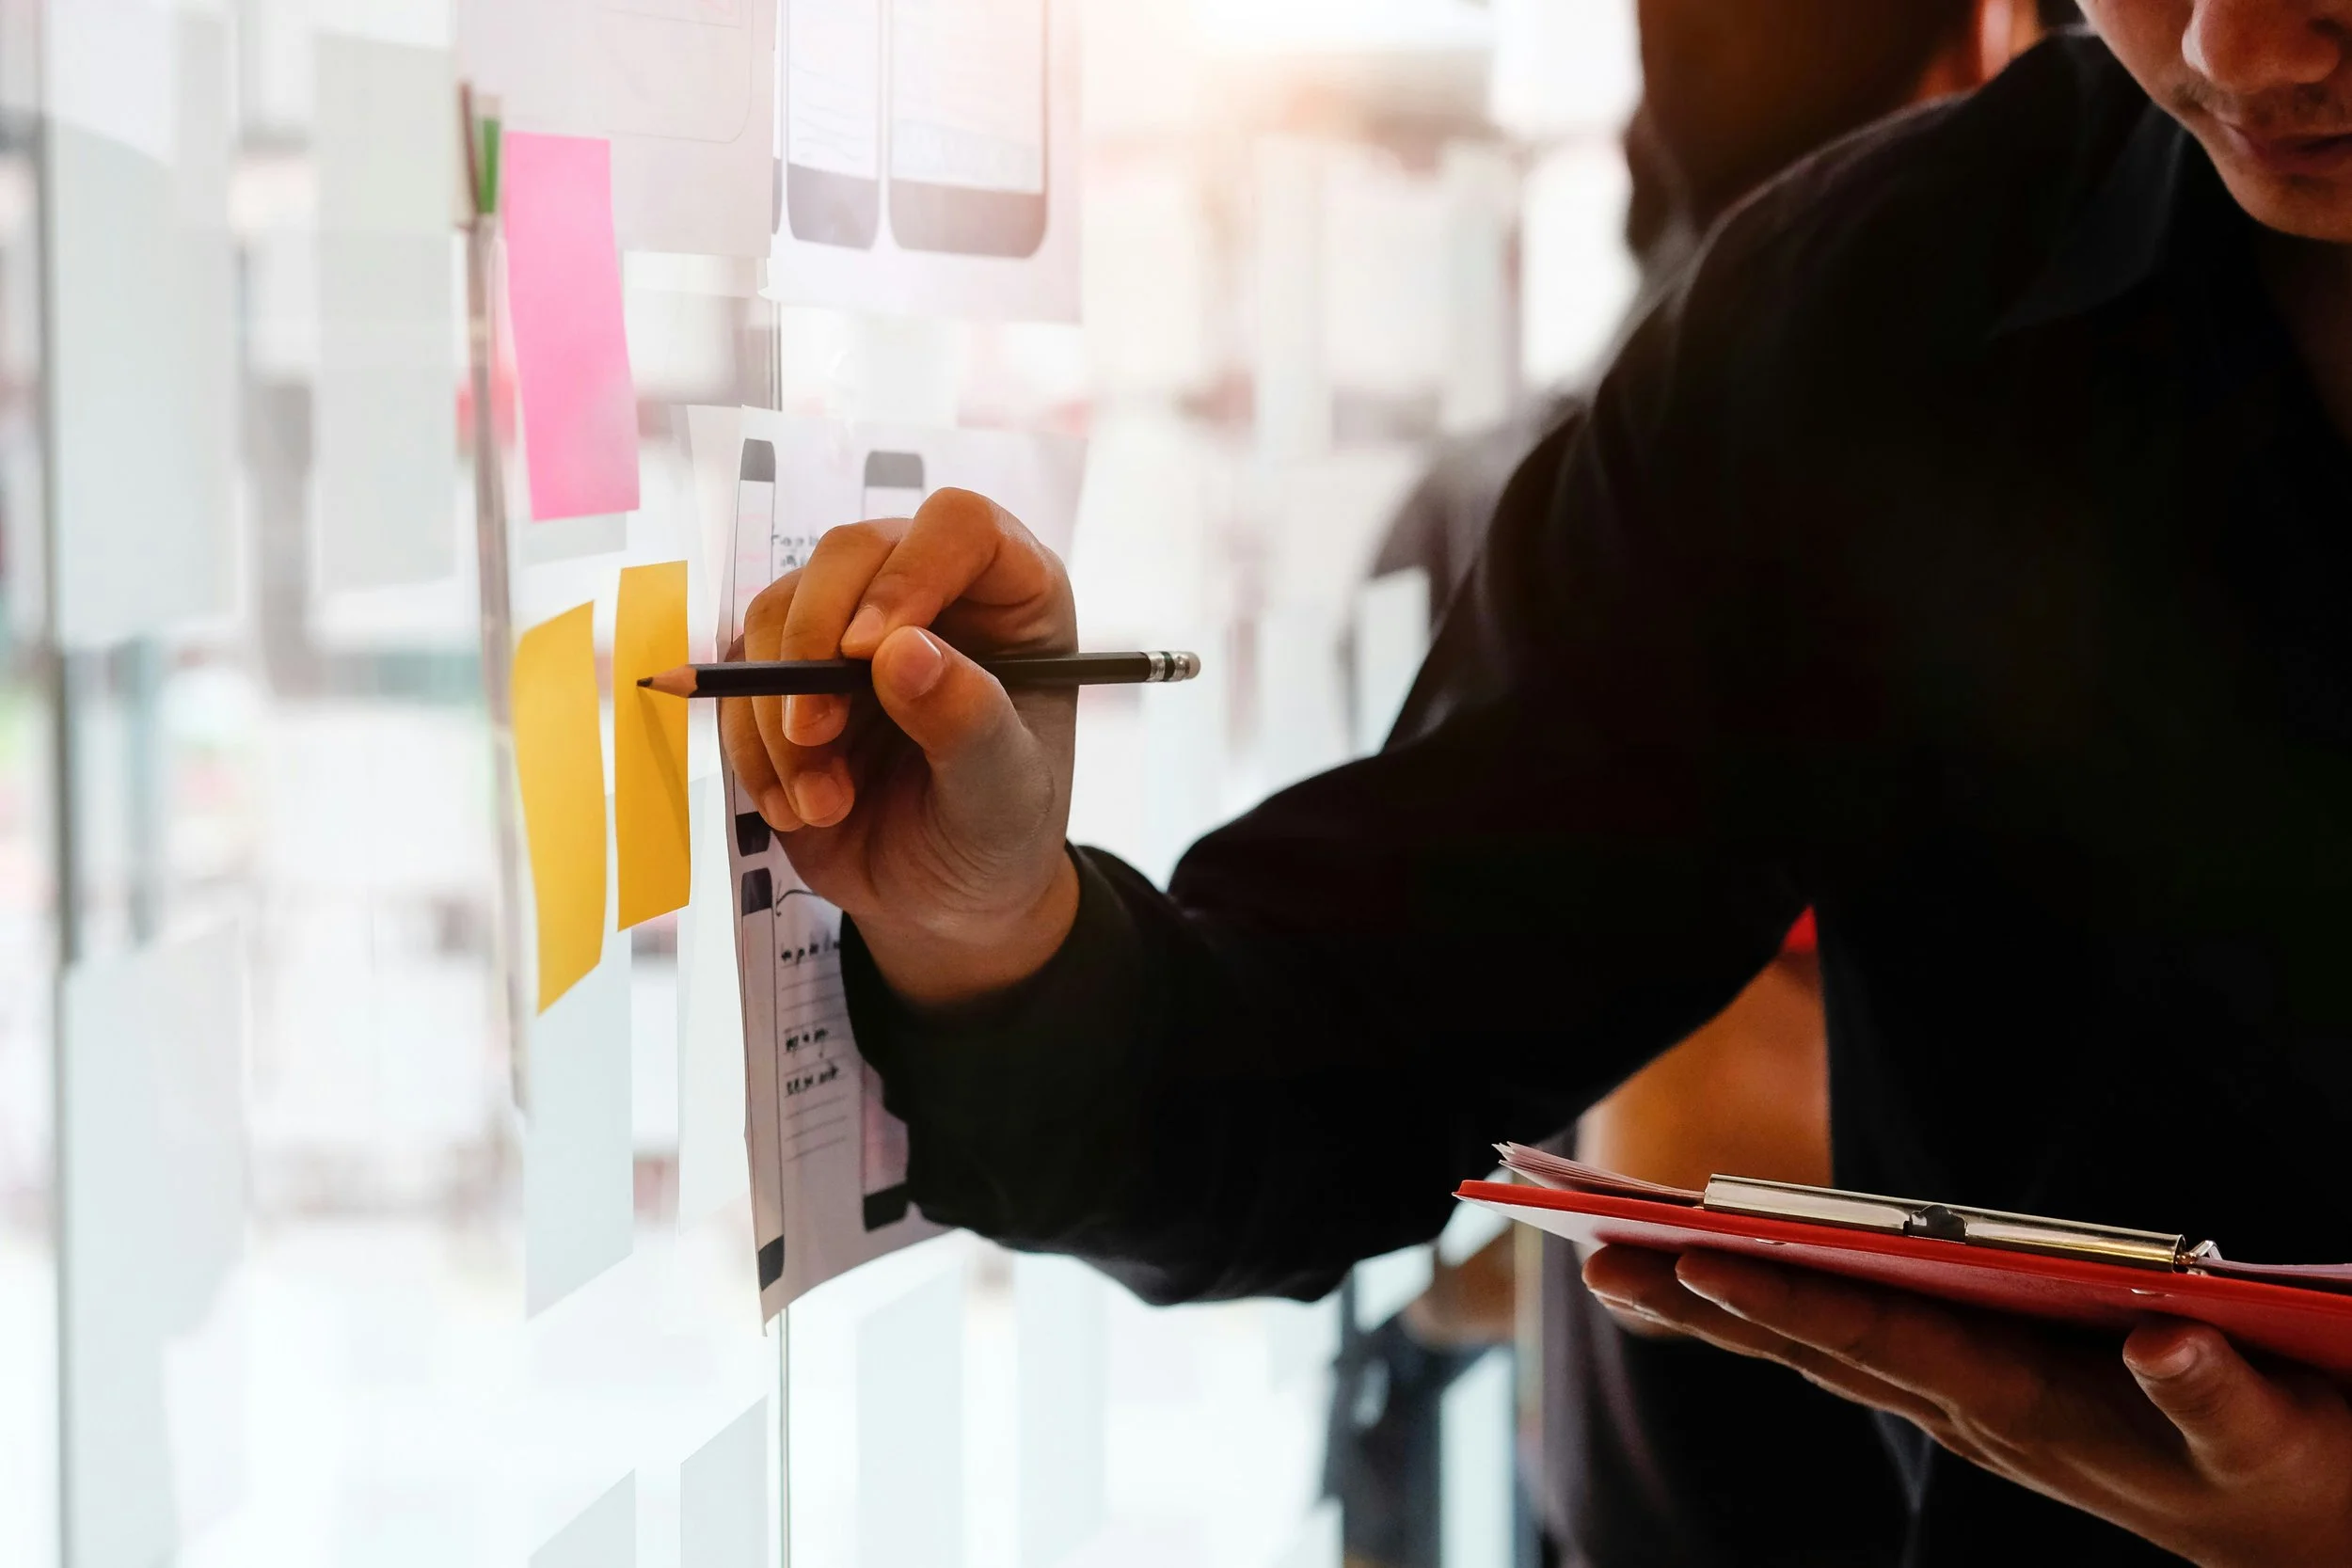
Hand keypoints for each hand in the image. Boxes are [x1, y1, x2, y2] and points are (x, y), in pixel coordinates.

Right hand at [719, 488, 1079, 1007]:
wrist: (944, 900)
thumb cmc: (998, 835)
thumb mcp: (1005, 795)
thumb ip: (968, 723)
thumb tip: (902, 651)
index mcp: (1011, 598)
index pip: (957, 527)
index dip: (908, 572)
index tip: (870, 654)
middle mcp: (930, 589)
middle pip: (849, 553)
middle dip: (813, 645)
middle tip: (817, 737)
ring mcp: (852, 625)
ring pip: (778, 611)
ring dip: (779, 716)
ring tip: (823, 805)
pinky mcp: (790, 672)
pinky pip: (739, 676)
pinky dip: (752, 747)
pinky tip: (796, 809)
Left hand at [1583, 1245, 2351, 1566]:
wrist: (2294, 1538)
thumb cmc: (2285, 1477)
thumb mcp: (2273, 1447)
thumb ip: (2218, 1400)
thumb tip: (2165, 1344)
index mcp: (2030, 1408)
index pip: (1886, 1343)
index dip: (1793, 1298)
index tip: (1696, 1258)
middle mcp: (1974, 1408)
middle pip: (1818, 1343)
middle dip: (1704, 1297)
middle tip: (1594, 1252)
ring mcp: (1966, 1407)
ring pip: (1821, 1349)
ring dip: (1718, 1305)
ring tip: (1619, 1261)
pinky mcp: (1976, 1397)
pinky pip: (1855, 1349)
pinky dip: (1780, 1312)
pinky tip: (1711, 1286)